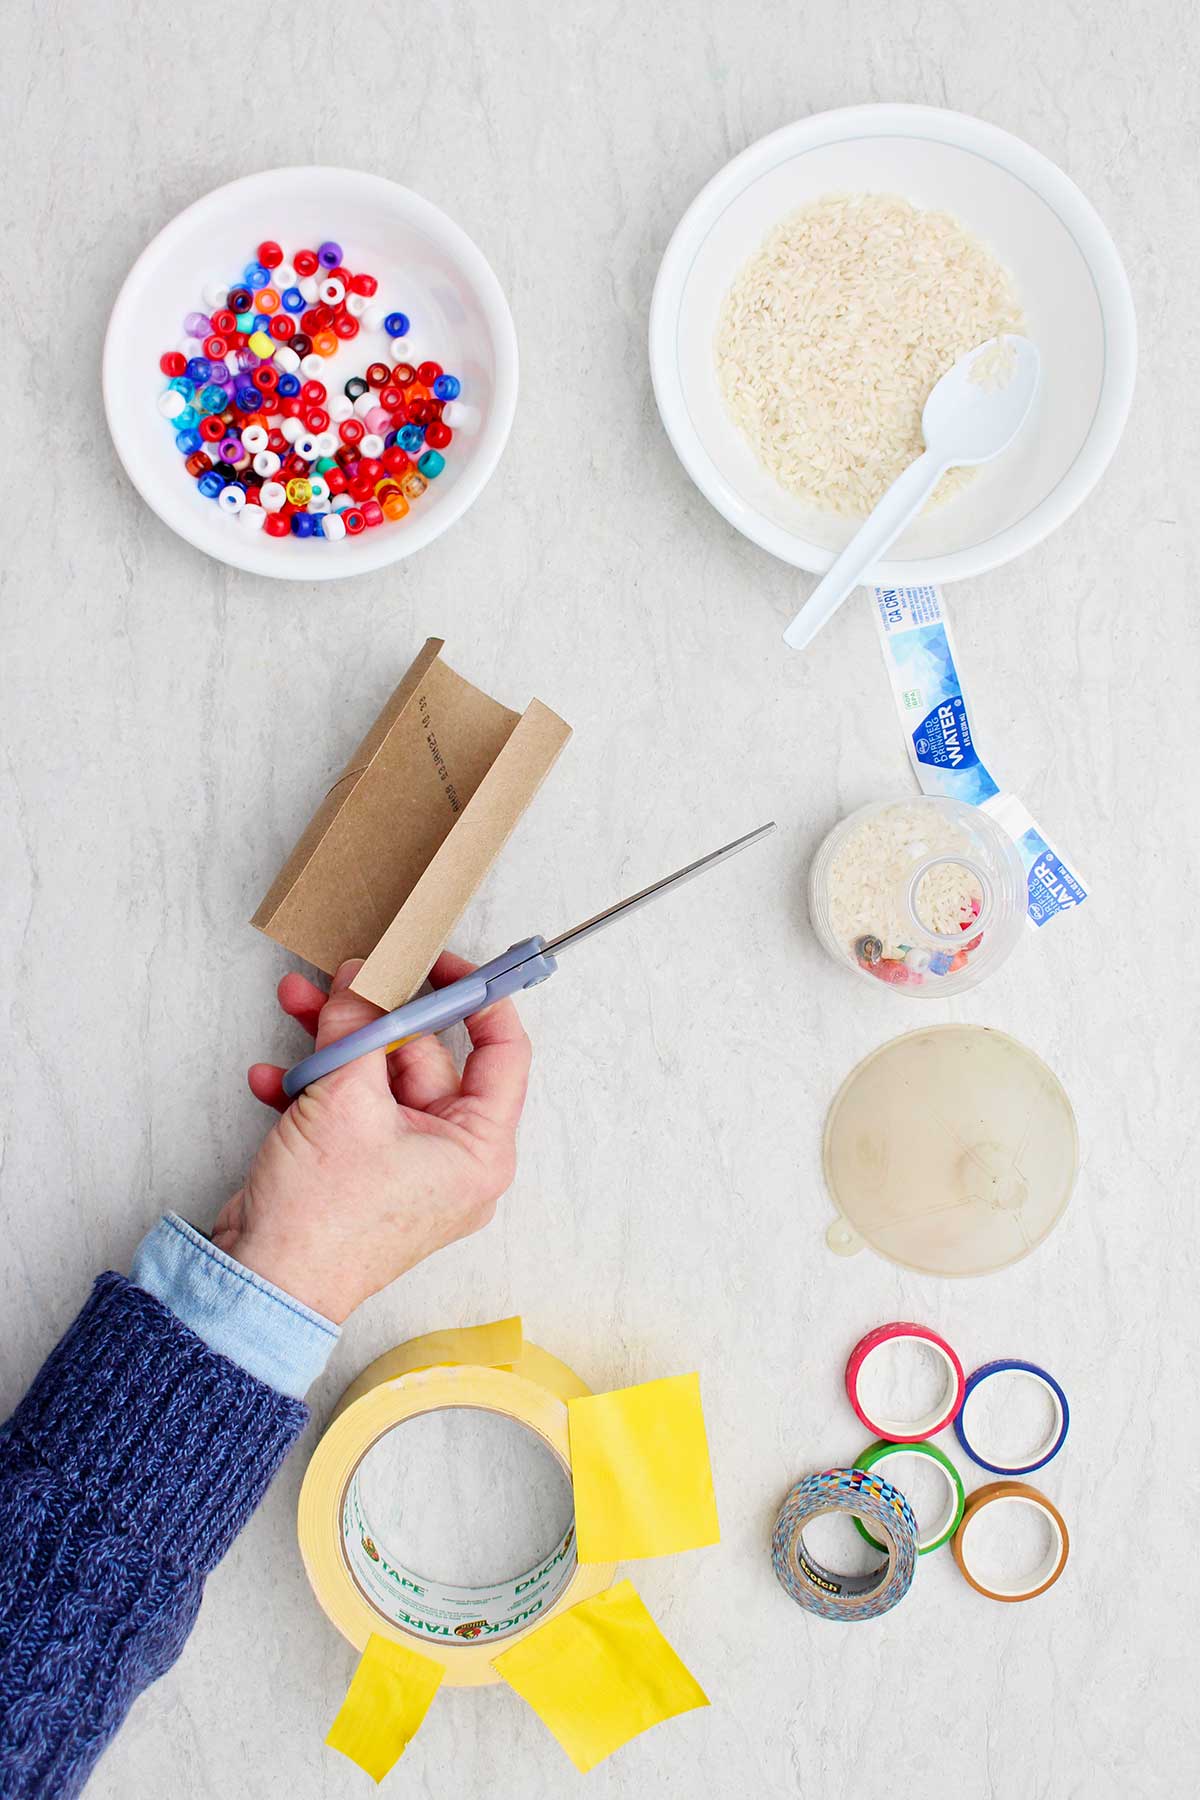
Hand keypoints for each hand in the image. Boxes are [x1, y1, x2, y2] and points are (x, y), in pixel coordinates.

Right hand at [211, 954, 530, 1322]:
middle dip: (376, 1015)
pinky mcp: (364, 1172)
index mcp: (479, 1148)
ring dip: (333, 1044)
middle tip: (346, 978)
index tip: (442, 961)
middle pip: (427, 1058)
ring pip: (379, 1079)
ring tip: (297, 1002)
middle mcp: (452, 1159)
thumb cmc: (322, 1223)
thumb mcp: (344, 1101)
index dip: (477, 996)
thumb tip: (364, 978)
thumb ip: (358, 1028)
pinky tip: (271, 1075)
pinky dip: (313, 1089)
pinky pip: (351, 1112)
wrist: (261, 1287)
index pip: (503, 1052)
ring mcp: (406, 1166)